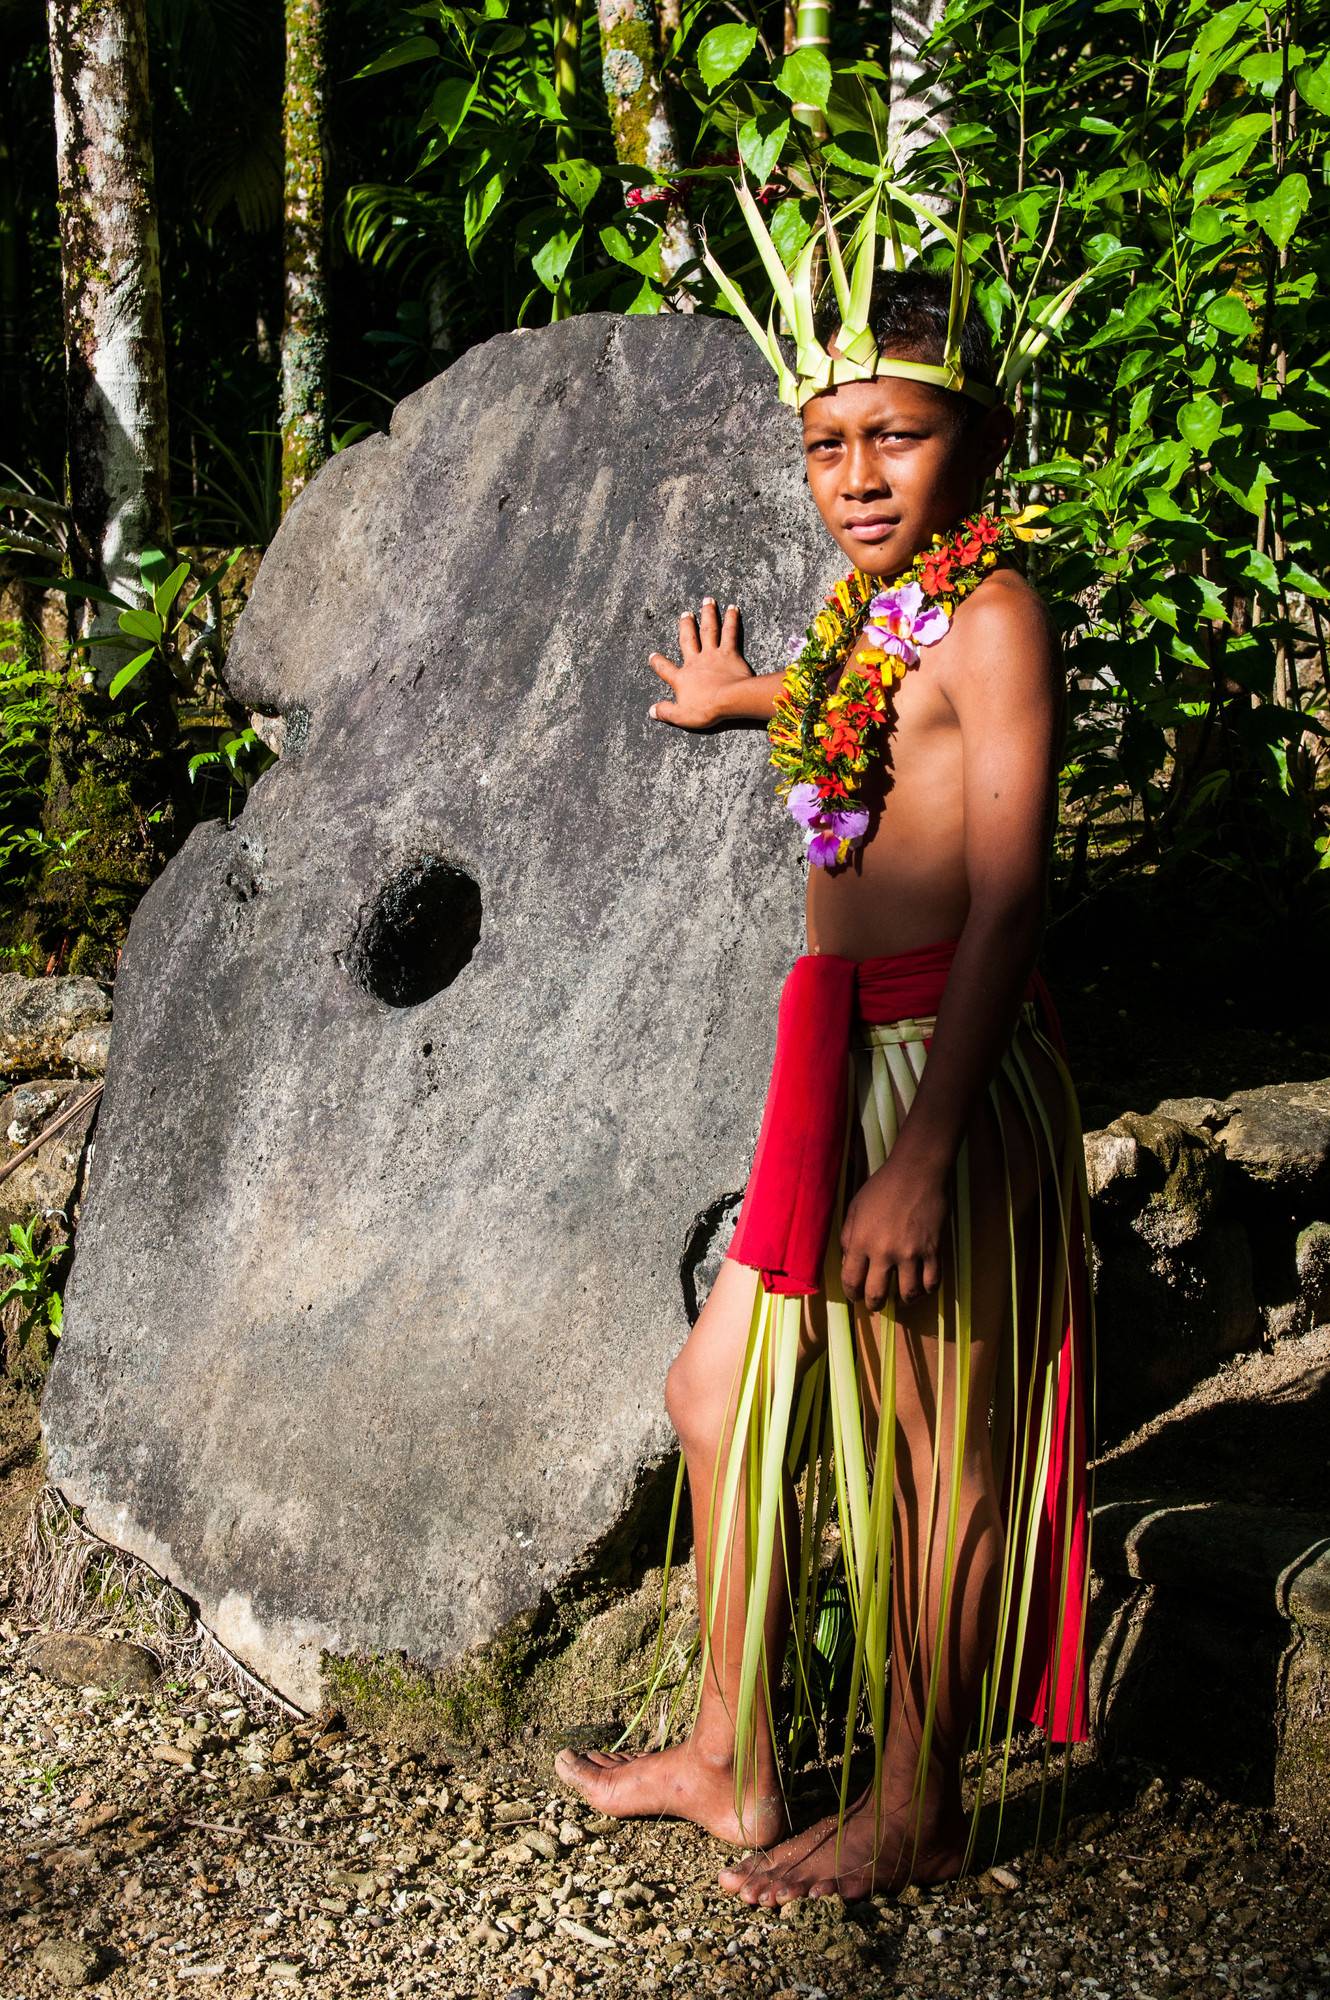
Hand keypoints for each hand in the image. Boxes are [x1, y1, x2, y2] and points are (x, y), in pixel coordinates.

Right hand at [649, 598, 753, 729]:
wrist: (729, 699)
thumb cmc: (705, 708)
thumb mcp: (681, 716)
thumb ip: (666, 712)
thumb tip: (651, 711)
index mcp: (682, 678)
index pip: (665, 669)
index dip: (658, 663)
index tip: (652, 655)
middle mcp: (695, 662)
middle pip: (688, 640)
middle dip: (686, 626)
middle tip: (685, 613)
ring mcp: (712, 655)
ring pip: (708, 630)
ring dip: (707, 614)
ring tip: (707, 601)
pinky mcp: (730, 653)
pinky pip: (730, 632)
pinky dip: (731, 619)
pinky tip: (733, 608)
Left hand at [840, 1153, 949, 1311]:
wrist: (917, 1171)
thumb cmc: (883, 1186)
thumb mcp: (855, 1207)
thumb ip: (848, 1237)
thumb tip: (847, 1263)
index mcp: (860, 1241)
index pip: (851, 1281)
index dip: (852, 1294)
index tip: (856, 1295)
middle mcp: (884, 1251)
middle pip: (877, 1295)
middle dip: (874, 1304)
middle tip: (877, 1303)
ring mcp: (910, 1253)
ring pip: (908, 1294)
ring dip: (904, 1300)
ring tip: (903, 1295)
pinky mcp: (933, 1250)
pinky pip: (932, 1282)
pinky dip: (927, 1290)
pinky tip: (923, 1287)